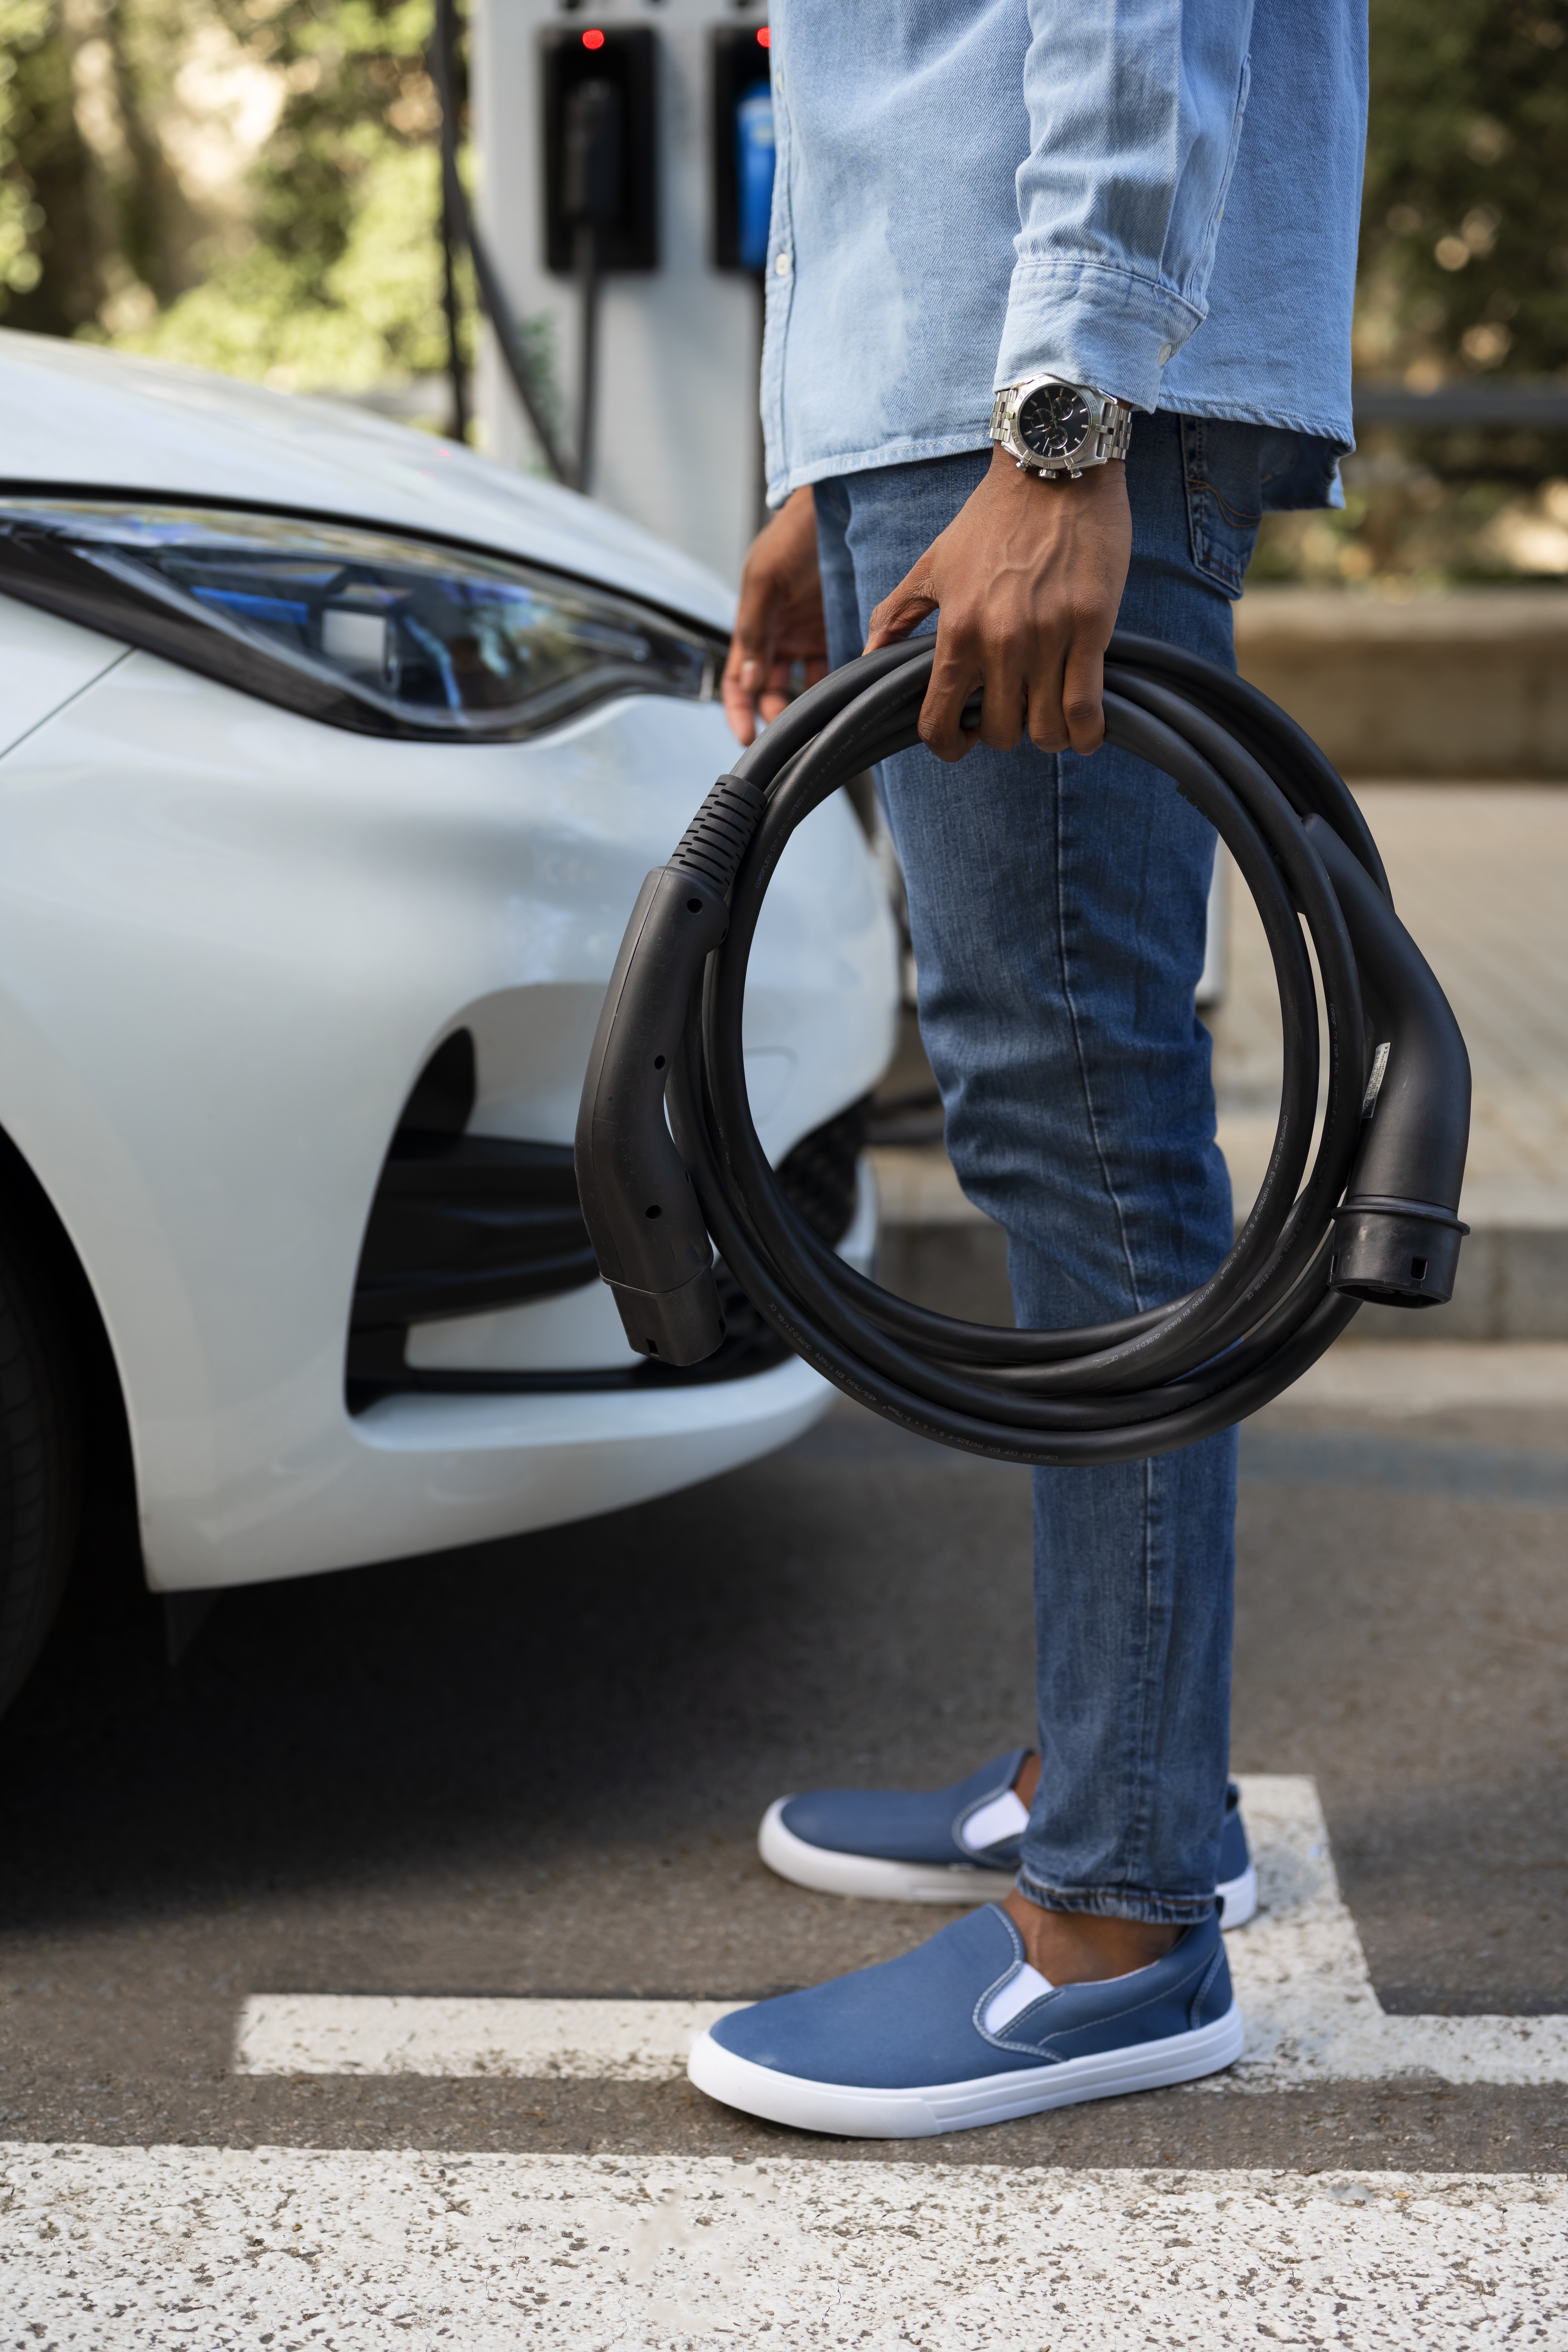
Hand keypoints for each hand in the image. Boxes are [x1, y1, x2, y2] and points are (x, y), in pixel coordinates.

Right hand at [721, 487, 829, 746]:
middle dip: (775, 715)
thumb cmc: (794, 534)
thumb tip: (750, 679)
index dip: (738, 711)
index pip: (738, 680)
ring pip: (802, 685)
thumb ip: (755, 629)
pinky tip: (846, 698)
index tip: (746, 737)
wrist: (837, 504)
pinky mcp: (835, 630)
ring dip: (807, 706)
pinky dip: (837, 685)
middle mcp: (778, 635)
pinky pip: (834, 668)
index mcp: (753, 625)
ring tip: (819, 722)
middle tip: (790, 734)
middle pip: (770, 690)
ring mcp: (807, 635)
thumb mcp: (765, 578)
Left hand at [864, 445, 1131, 762]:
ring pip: (1045, 730)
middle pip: (1000, 733)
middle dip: (1005, 730)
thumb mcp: (933, 563)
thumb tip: (867, 655)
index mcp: (956, 630)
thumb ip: (896, 613)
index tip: (961, 739)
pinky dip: (1086, 732)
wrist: (1054, 468)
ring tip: (1050, 715)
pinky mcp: (1092, 628)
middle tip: (1013, 708)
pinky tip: (1084, 727)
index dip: (947, 745)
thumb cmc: (994, 516)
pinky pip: (1086, 709)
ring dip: (1047, 734)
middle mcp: (999, 641)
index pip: (938, 722)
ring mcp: (1048, 637)